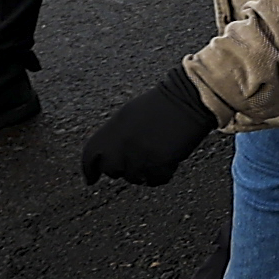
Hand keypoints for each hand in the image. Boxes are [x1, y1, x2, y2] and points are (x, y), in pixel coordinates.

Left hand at [80, 68, 216, 189]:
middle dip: (122, 168)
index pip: (90, 156)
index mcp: (112, 129)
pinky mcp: (160, 163)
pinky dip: (161, 175)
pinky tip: (168, 163)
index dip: (89, 170)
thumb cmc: (162, 103)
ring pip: (134, 178)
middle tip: (137, 160)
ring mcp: (140, 155)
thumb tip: (105, 157)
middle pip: (112, 170)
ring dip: (143, 172)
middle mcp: (122, 144)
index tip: (91, 180)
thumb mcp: (129, 115)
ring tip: (157, 155)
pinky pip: (155, 180)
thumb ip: (114, 136)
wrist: (189, 97)